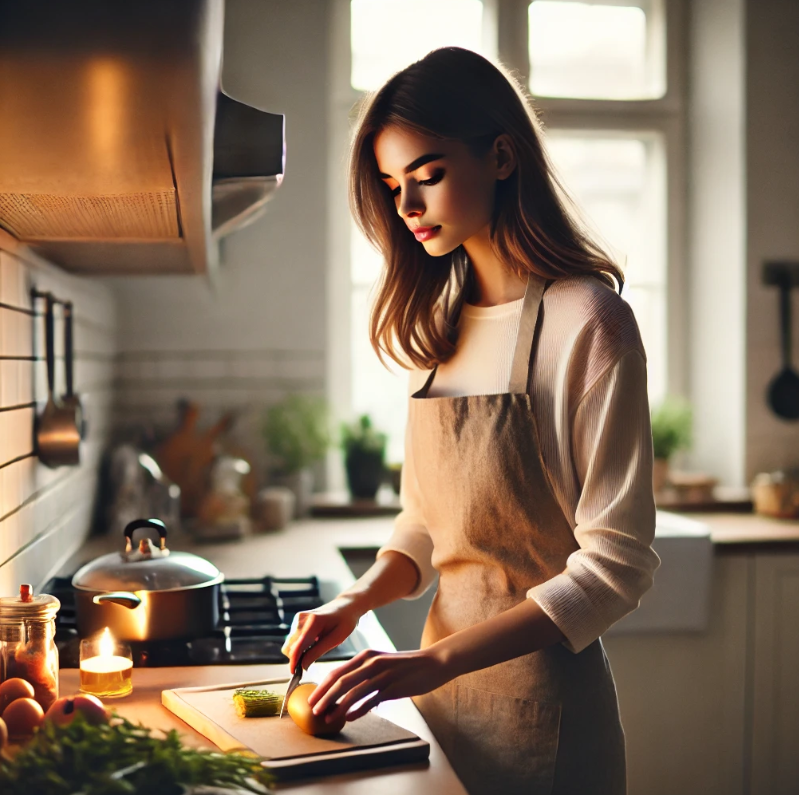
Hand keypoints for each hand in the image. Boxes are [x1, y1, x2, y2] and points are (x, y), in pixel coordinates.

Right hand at [280, 597, 361, 671]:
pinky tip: (312, 645)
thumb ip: (318, 652)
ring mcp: (298, 618)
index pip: (298, 645)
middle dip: (296, 658)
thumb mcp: (336, 638)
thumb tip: (303, 666)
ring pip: (290, 644)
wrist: (345, 605)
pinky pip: (293, 639)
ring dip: (298, 652)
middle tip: (308, 665)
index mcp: (313, 621)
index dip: (294, 661)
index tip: (294, 673)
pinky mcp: (298, 620)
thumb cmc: (345, 621)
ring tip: (313, 652)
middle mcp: (302, 618)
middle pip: (290, 646)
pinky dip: (299, 646)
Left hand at [307, 647, 450, 723]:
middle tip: (313, 710)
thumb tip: (345, 690)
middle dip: (324, 697)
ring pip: (354, 692)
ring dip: (338, 706)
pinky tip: (350, 718)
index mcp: (366, 656)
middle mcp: (372, 663)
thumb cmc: (405, 665)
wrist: (432, 663)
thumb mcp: (381, 662)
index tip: (311, 698)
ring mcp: (383, 675)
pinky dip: (358, 710)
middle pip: (341, 681)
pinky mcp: (393, 687)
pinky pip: (371, 700)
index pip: (337, 672)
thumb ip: (364, 672)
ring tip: (328, 718)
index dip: (322, 686)